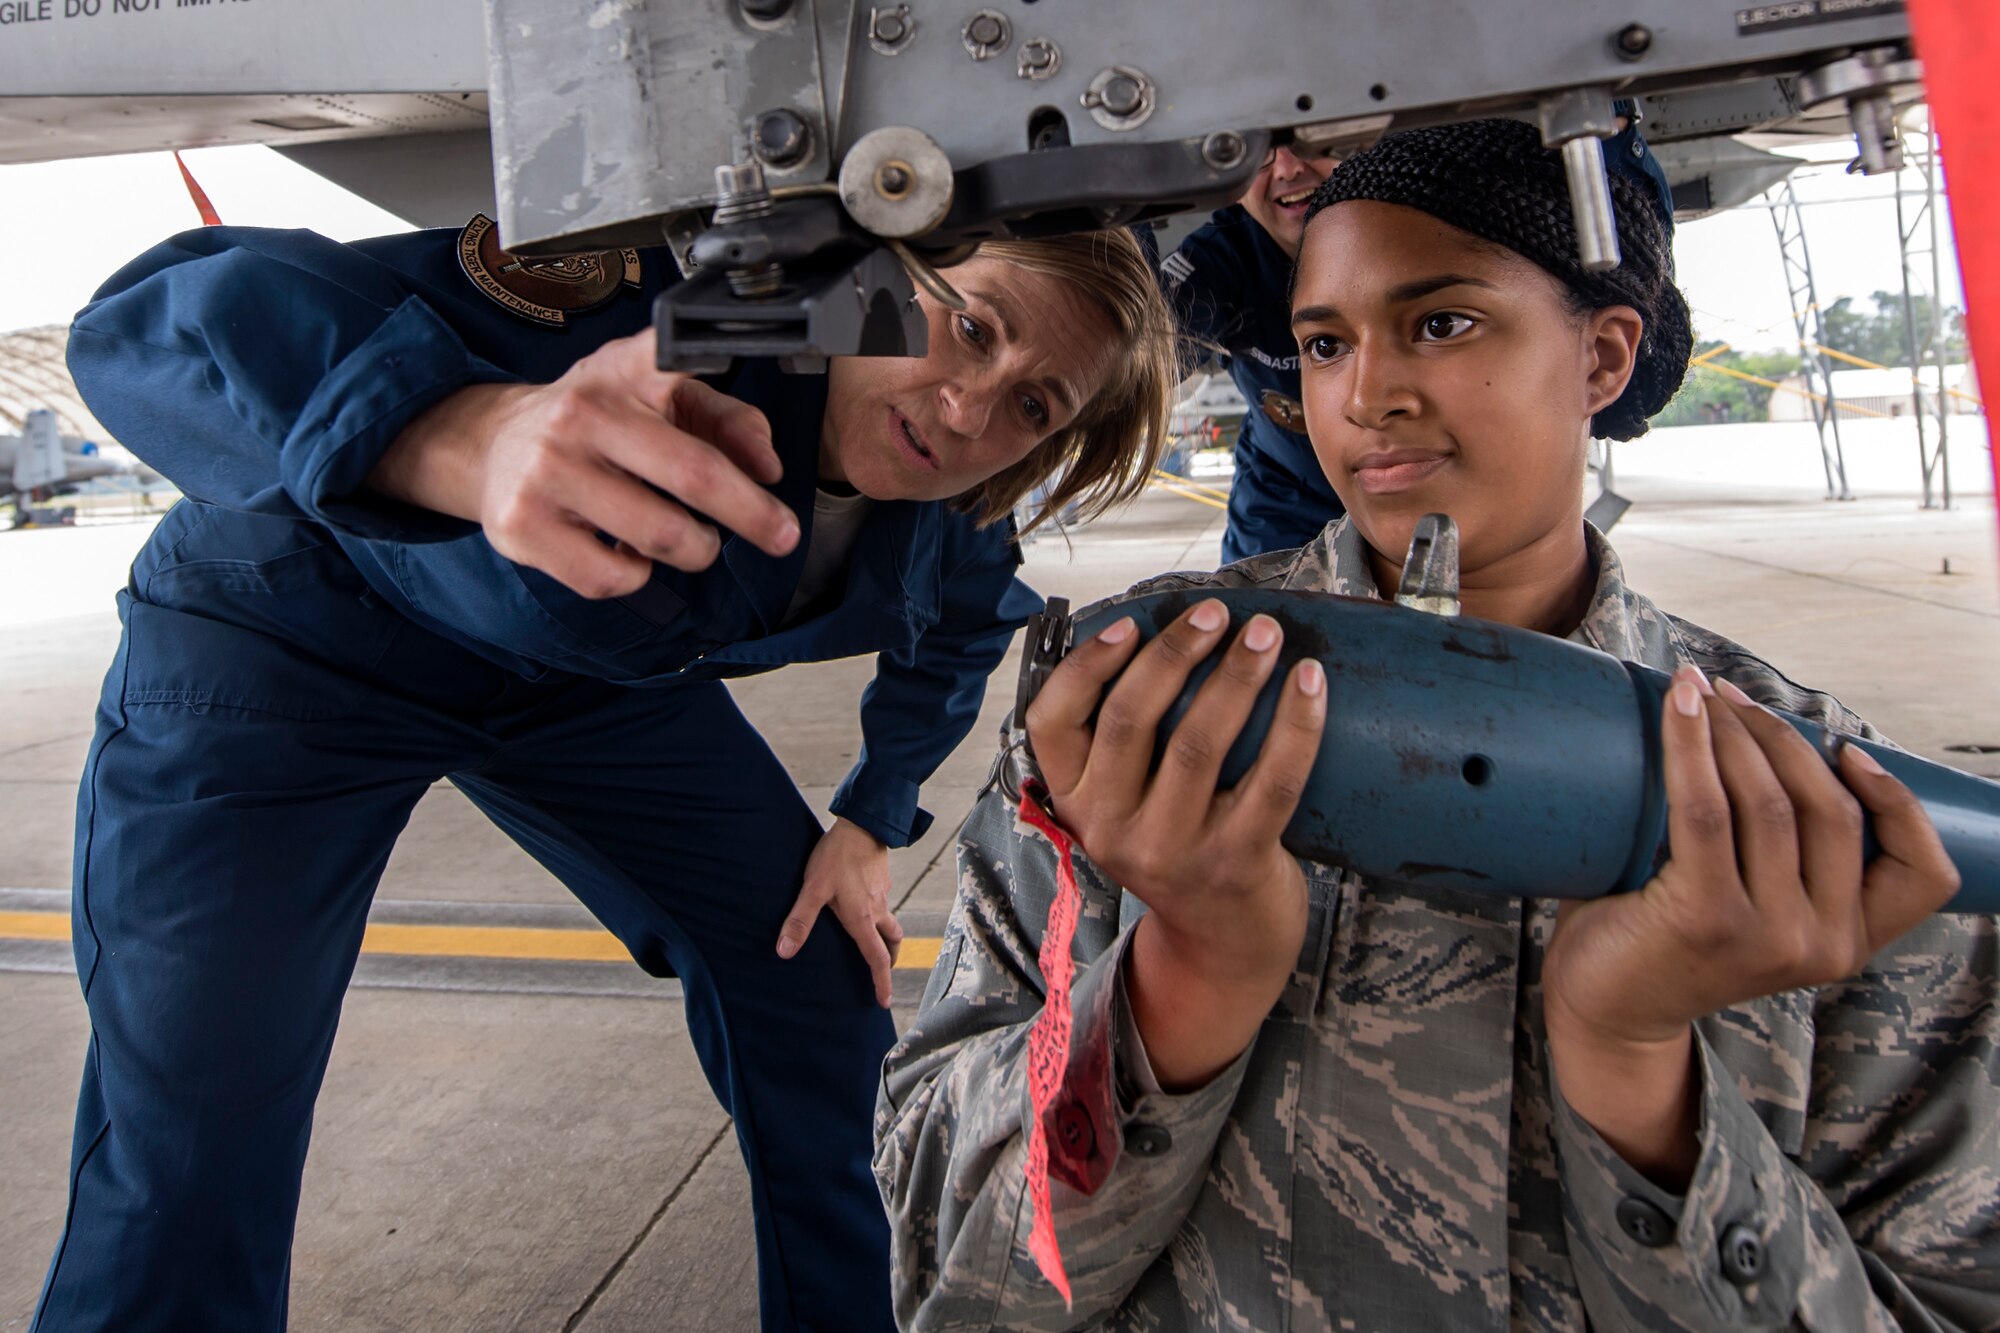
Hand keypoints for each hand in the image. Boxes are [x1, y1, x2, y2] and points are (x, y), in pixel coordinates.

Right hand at [369, 329, 800, 596]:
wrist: (493, 438)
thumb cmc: (594, 413)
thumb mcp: (654, 388)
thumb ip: (721, 414)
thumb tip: (767, 465)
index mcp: (614, 386)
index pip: (695, 444)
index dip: (745, 479)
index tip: (783, 506)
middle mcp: (572, 428)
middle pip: (683, 491)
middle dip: (746, 520)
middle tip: (777, 535)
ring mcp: (542, 482)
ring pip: (654, 542)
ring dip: (692, 549)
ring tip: (688, 536)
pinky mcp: (522, 530)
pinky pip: (608, 577)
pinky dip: (635, 573)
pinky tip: (627, 549)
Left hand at [777, 817, 903, 1008]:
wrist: (862, 824)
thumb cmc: (836, 857)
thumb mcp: (812, 889)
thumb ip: (799, 920)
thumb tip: (784, 951)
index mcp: (862, 919)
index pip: (876, 959)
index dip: (880, 982)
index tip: (882, 1001)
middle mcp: (877, 911)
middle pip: (891, 944)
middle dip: (888, 962)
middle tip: (882, 972)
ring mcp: (882, 895)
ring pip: (891, 924)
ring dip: (887, 939)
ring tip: (875, 943)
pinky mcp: (881, 881)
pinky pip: (884, 906)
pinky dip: (880, 916)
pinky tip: (864, 908)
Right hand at [1024, 600, 1325, 1086]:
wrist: (1220, 945)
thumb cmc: (1176, 849)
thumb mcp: (1122, 806)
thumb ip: (1119, 747)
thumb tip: (1159, 637)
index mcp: (1076, 801)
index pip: (1051, 722)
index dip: (1087, 665)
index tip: (1130, 623)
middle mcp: (1112, 827)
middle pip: (1131, 719)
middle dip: (1175, 653)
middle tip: (1216, 613)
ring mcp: (1172, 849)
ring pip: (1199, 744)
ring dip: (1235, 677)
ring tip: (1264, 634)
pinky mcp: (1235, 862)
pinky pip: (1270, 783)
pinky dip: (1295, 726)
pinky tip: (1310, 683)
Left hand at [1543, 666, 1959, 1183]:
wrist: (1607, 1012)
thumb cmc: (1671, 942)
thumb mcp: (1758, 907)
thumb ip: (1787, 856)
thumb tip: (1773, 744)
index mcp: (1848, 942)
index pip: (1925, 873)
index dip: (1898, 801)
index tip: (1847, 749)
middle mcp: (1821, 943)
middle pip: (1831, 812)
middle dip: (1784, 739)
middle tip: (1735, 697)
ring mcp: (1768, 934)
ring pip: (1770, 803)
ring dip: (1736, 733)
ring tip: (1701, 695)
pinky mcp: (1708, 916)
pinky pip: (1707, 809)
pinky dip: (1693, 745)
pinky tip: (1680, 703)